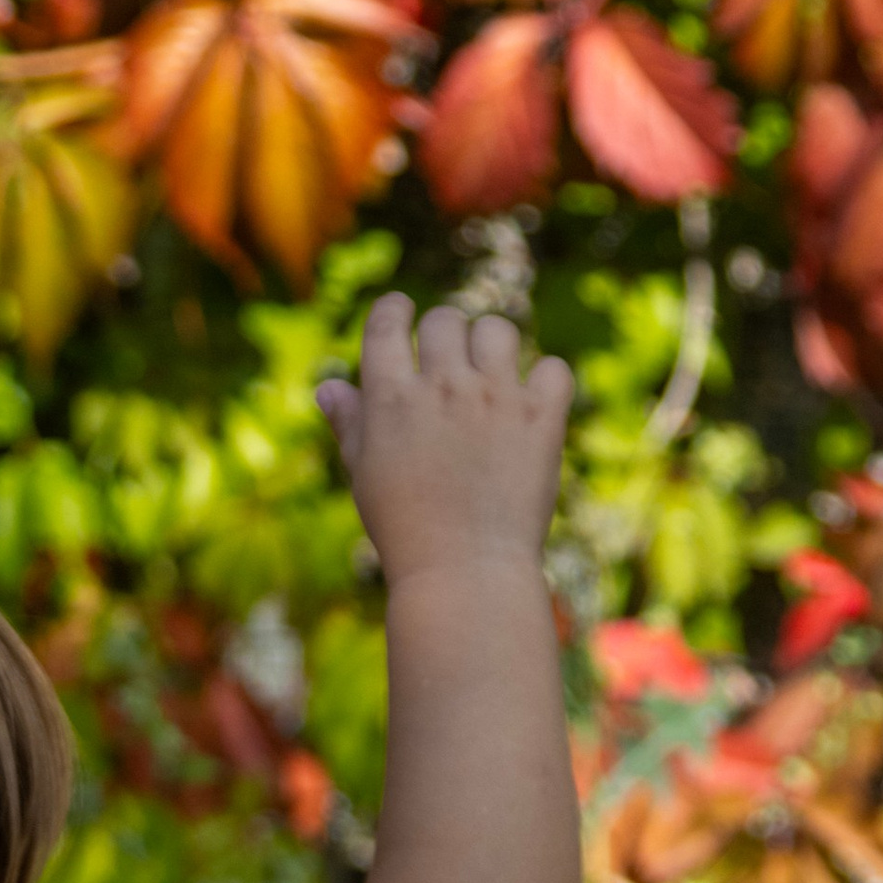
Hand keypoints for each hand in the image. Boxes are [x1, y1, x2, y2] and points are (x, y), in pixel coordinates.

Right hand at [317, 295, 571, 588]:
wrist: (463, 572)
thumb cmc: (404, 527)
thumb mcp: (365, 473)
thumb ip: (350, 422)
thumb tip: (329, 387)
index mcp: (391, 396)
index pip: (387, 321)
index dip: (394, 311)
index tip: (401, 314)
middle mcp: (443, 386)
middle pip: (446, 319)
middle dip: (445, 335)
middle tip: (450, 365)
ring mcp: (496, 398)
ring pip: (498, 330)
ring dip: (492, 347)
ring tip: (491, 380)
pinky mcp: (542, 417)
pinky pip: (553, 368)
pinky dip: (545, 381)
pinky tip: (533, 405)